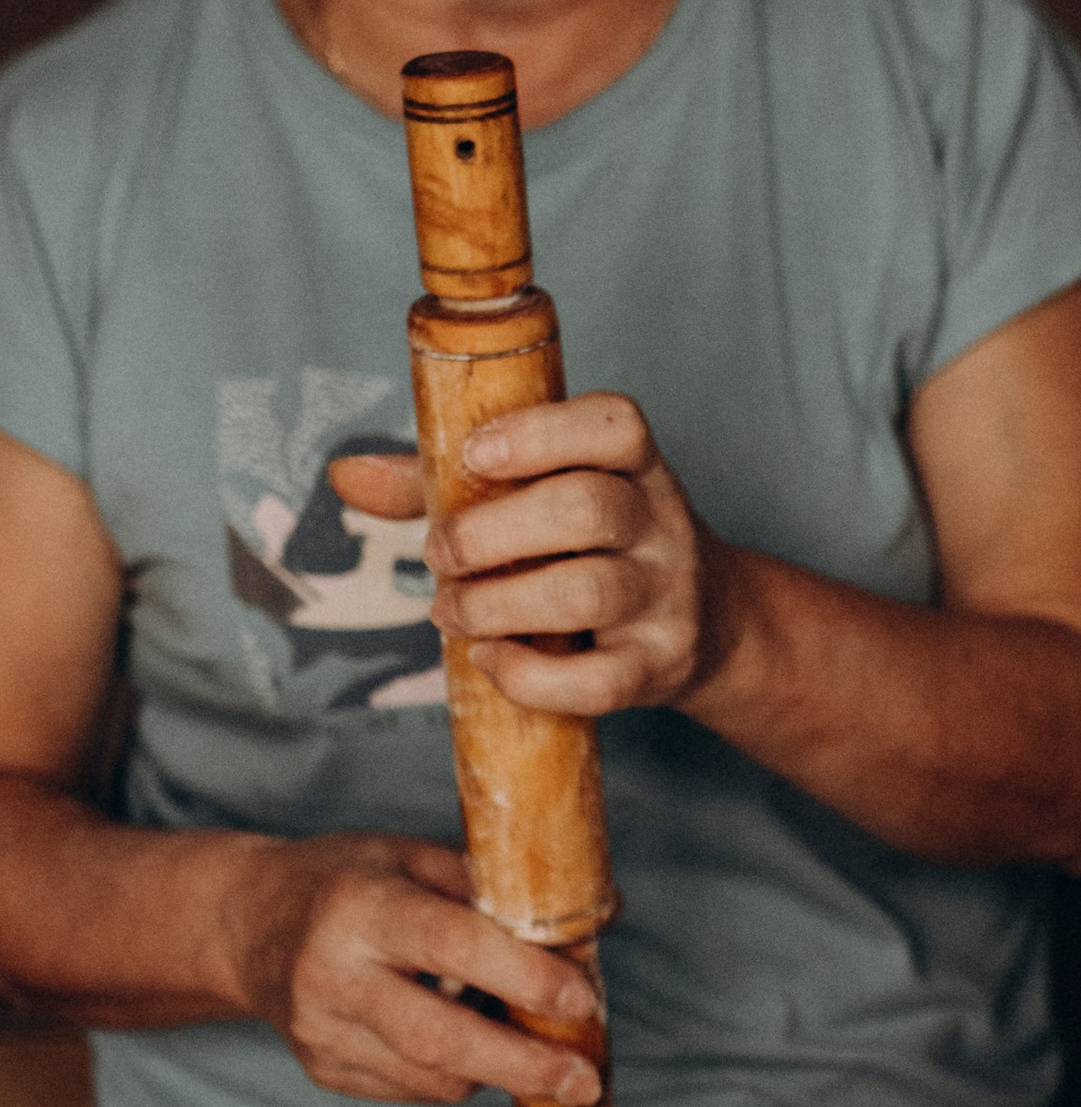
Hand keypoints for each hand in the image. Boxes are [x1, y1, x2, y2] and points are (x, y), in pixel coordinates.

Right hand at [230, 832, 604, 1106]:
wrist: (244, 925)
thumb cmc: (346, 881)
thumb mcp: (410, 857)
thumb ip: (492, 888)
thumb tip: (598, 915)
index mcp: (359, 908)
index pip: (452, 946)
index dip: (523, 976)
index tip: (581, 999)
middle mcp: (332, 975)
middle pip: (439, 1039)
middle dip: (523, 1065)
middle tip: (585, 1080)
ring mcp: (322, 1032)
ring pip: (433, 1076)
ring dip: (498, 1068)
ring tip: (536, 1046)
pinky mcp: (325, 1069)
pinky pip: (413, 1087)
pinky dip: (458, 1072)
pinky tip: (472, 1041)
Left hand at [332, 399, 712, 717]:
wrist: (710, 626)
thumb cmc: (596, 548)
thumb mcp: (543, 497)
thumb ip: (445, 482)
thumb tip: (344, 474)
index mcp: (634, 466)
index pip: (615, 425)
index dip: (542, 433)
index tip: (478, 452)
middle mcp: (662, 524)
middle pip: (587, 508)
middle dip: (491, 532)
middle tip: (440, 552)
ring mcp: (667, 596)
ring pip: (587, 593)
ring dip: (496, 605)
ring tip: (450, 612)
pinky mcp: (658, 666)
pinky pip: (597, 681)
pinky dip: (529, 676)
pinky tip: (491, 660)